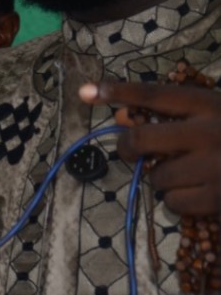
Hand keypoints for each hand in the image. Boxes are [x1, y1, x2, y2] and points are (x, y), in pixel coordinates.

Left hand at [80, 81, 220, 214]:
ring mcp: (214, 168)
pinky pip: (173, 203)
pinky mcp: (219, 198)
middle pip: (140, 140)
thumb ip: (181, 115)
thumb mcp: (217, 113)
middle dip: (126, 147)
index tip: (87, 91)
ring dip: (162, 178)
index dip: (118, 91)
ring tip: (186, 174)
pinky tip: (199, 193)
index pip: (154, 95)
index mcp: (210, 105)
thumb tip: (126, 120)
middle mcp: (209, 133)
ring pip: (156, 177)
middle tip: (129, 150)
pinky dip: (179, 201)